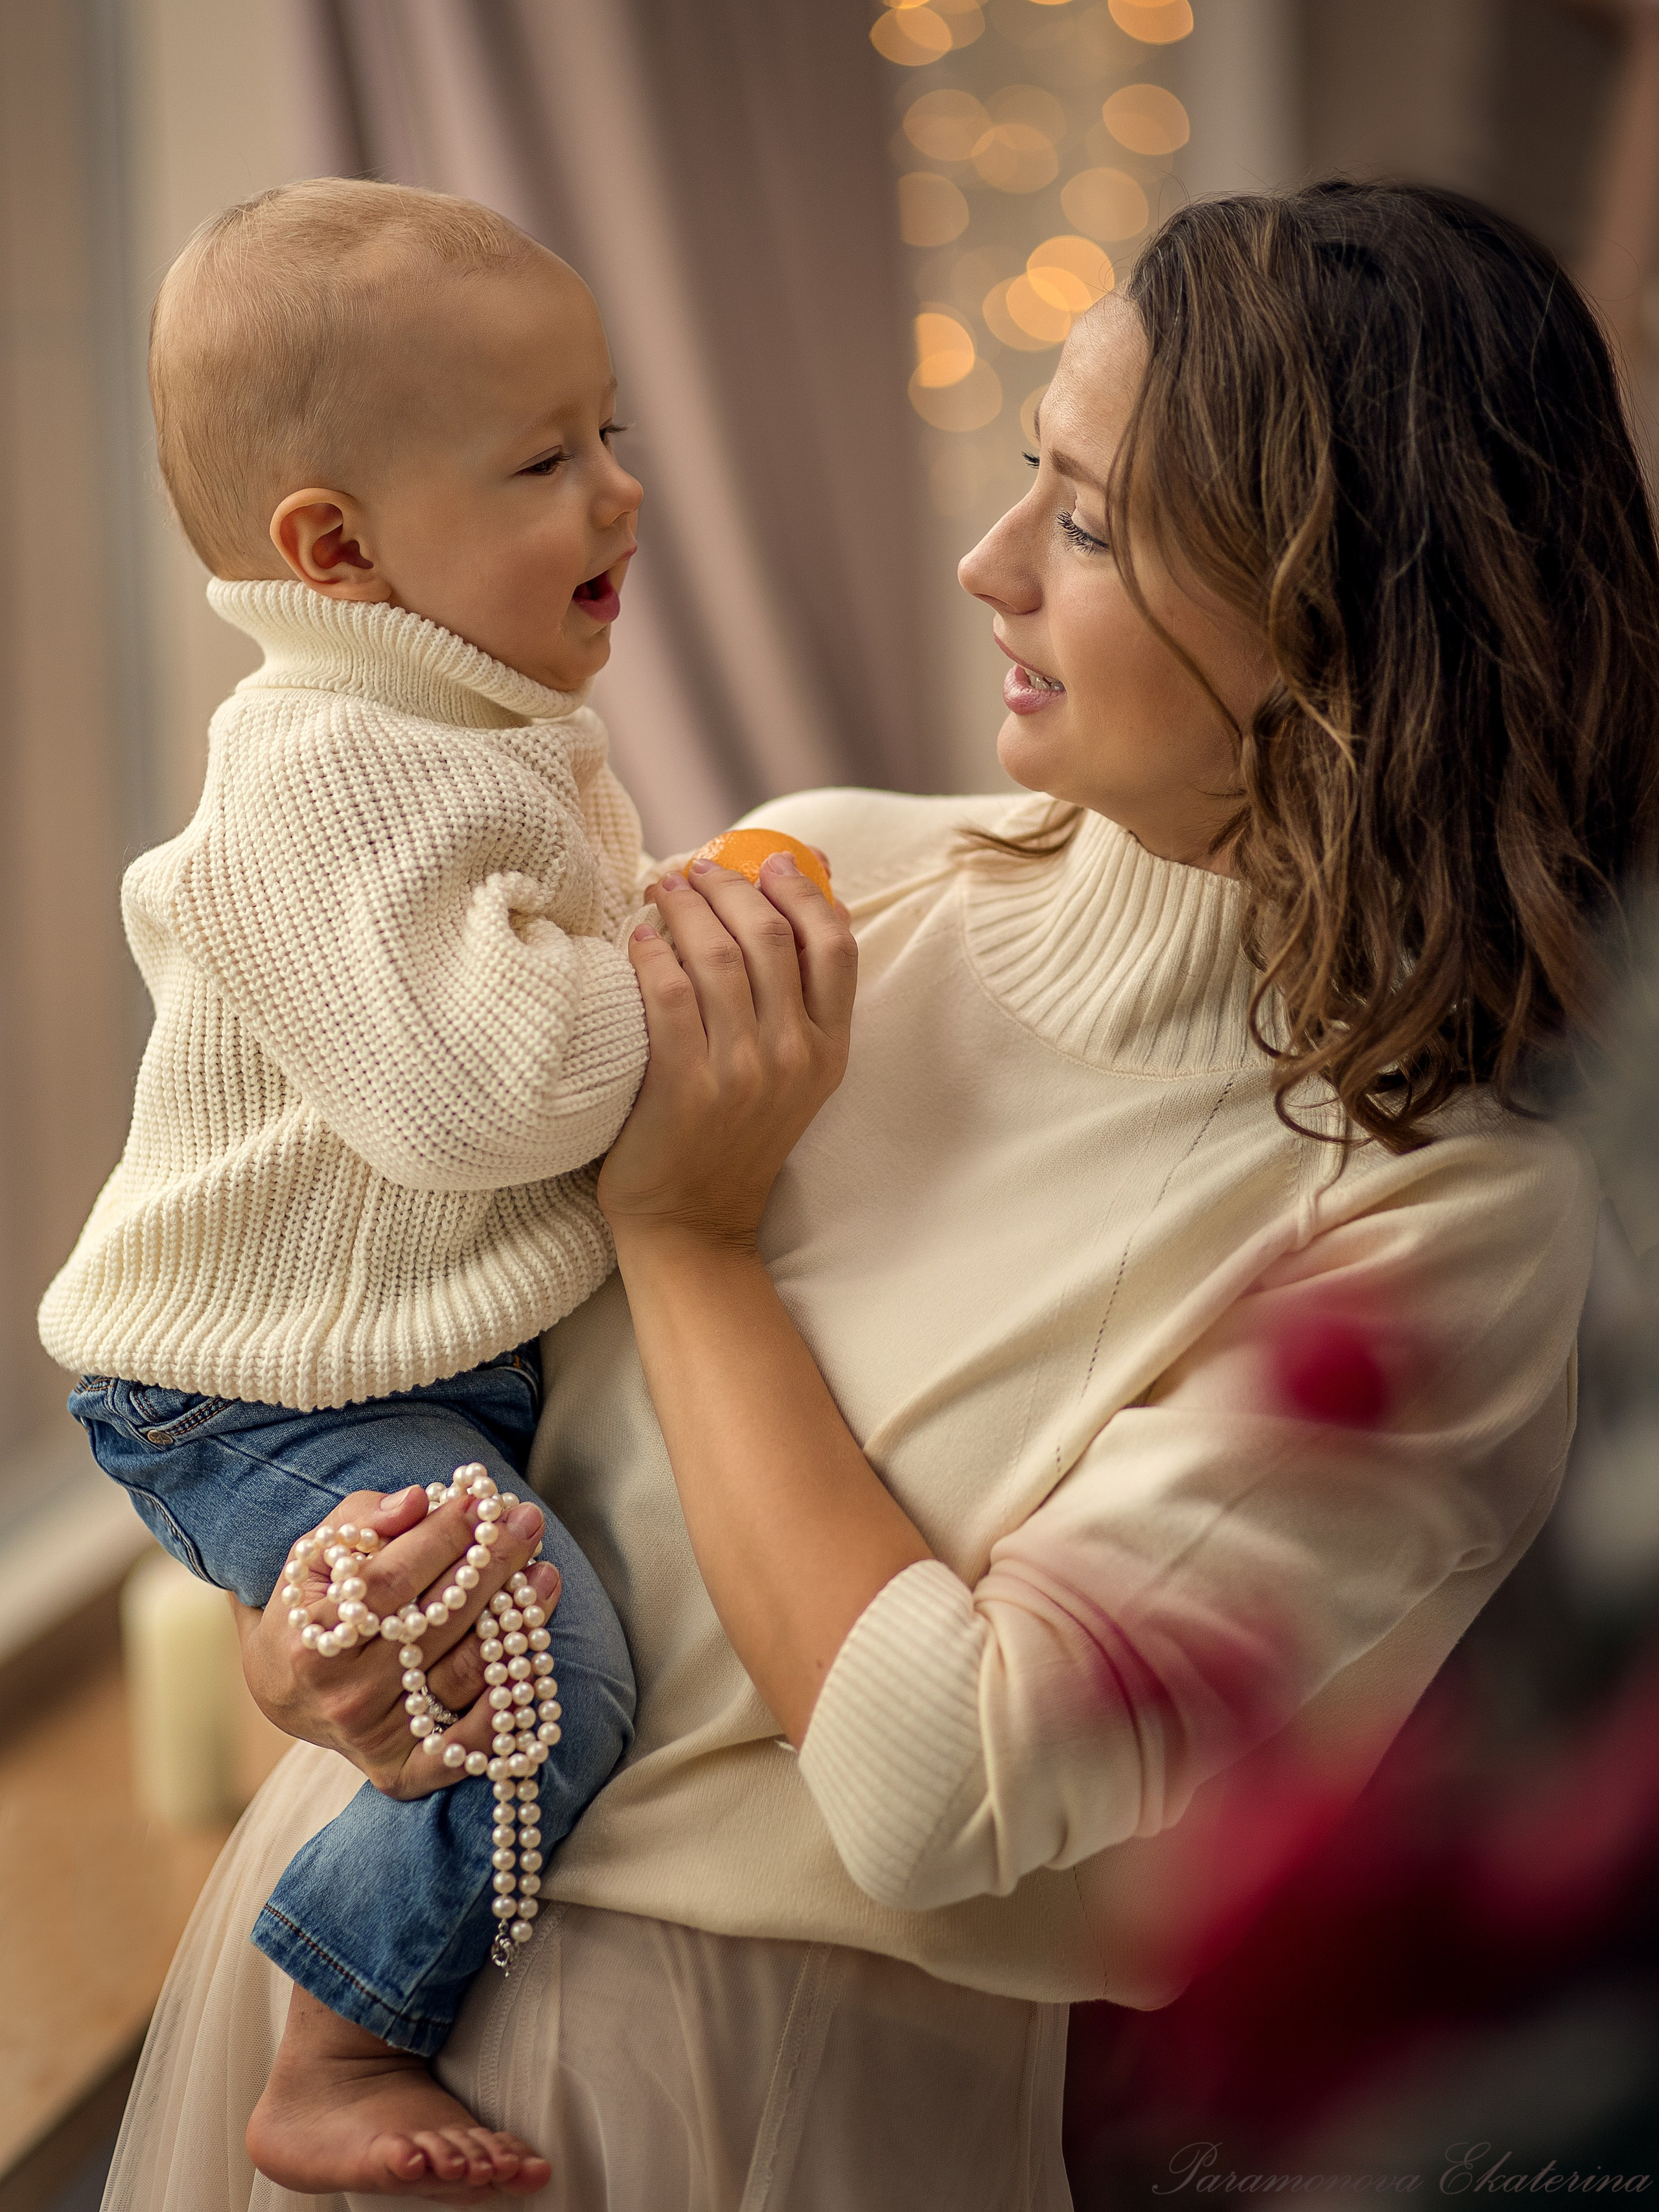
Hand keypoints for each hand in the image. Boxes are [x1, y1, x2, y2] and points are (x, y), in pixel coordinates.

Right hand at [231, 1484, 559, 1798]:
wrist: (285, 1686)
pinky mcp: (402, 1771)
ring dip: (516, 1623)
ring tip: (544, 1574)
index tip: (480, 1502)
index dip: (442, 1537)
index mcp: (315, 1639)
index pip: (393, 1581)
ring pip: (464, 1675)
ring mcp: (376, 1737)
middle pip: (438, 1623)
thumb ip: (365, 1520)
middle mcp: (345, 1695)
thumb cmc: (316, 1603)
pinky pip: (469, 1746)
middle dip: (491, 1565)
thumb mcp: (320, 1552)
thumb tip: (417, 1501)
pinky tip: (533, 1659)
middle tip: (527, 1522)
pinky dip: (507, 1708)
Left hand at [596, 853, 857, 1250]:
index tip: (771, 861)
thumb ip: (792, 1010)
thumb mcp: (790, 1079)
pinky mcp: (686, 1085)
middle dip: (731, 885)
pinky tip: (638, 936)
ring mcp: (742, 1071)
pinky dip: (653, 952)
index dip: (804, 892)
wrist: (694, 1224)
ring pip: (718, 954)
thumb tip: (771, 916)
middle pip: (771, 936)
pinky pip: (669, 992)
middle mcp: (794, 1056)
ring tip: (662, 887)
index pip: (836, 946)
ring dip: (686, 906)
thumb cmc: (731, 1141)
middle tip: (696, 867)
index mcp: (829, 1050)